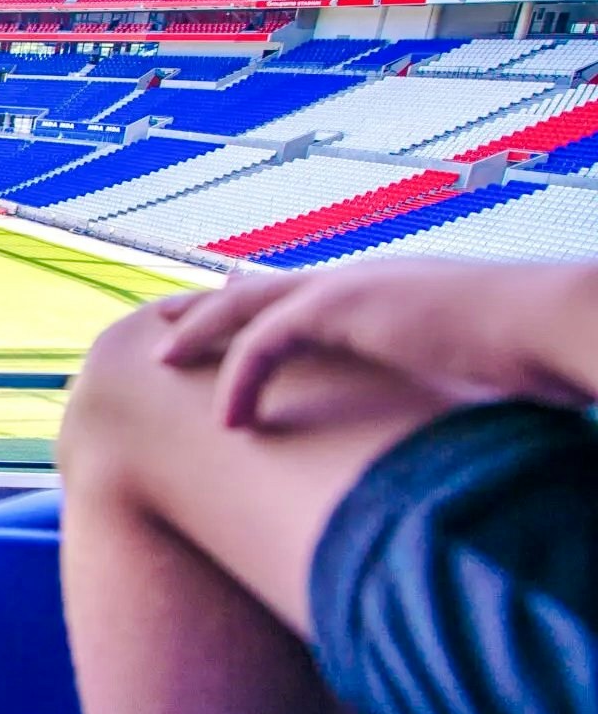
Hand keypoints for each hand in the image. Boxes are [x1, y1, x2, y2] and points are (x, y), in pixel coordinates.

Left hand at [153, 260, 596, 428]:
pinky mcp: (345, 307)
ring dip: (199, 332)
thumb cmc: (530, 359)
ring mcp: (350, 285)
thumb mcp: (468, 374)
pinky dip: (241, 380)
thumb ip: (430, 390)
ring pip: (245, 304)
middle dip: (205, 305)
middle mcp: (359, 279)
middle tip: (162, 323)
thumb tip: (425, 434)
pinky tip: (229, 420)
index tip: (218, 315)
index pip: (301, 292)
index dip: (253, 304)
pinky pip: (266, 341)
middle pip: (256, 287)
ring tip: (159, 365)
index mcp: (383, 291)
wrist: (555, 327)